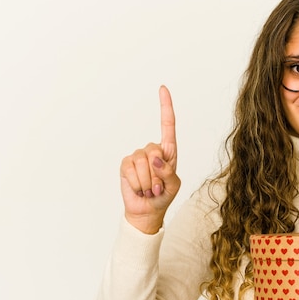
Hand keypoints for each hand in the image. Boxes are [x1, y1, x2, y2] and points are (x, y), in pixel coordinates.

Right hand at [119, 85, 180, 233]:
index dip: (166, 107)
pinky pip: (131, 170)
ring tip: (149, 189)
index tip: (163, 89)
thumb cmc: (163, 196)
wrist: (147, 211)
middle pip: (154, 152)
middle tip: (157, 187)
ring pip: (142, 163)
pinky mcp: (125, 164)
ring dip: (147, 182)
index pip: (167, 125)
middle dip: (157, 174)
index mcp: (168, 152)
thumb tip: (156, 159)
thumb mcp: (173, 186)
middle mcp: (152, 150)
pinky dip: (137, 183)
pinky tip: (139, 188)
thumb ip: (168, 173)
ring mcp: (137, 156)